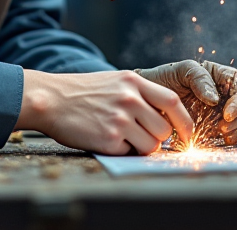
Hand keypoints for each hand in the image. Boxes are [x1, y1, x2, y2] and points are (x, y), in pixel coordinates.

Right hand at [14, 69, 192, 155]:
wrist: (50, 99)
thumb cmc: (81, 93)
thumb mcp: (114, 82)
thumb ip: (139, 95)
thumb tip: (165, 119)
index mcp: (133, 82)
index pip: (173, 102)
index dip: (184, 122)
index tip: (186, 134)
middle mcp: (130, 99)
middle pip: (164, 129)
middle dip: (158, 139)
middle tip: (142, 137)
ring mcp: (120, 119)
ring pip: (151, 145)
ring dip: (142, 148)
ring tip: (122, 138)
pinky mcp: (109, 138)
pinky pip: (130, 153)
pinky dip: (122, 152)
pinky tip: (105, 139)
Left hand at [134, 60, 236, 144]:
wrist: (147, 99)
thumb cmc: (164, 79)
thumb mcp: (181, 70)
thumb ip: (200, 78)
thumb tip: (215, 99)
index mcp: (218, 76)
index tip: (226, 113)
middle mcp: (223, 94)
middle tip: (221, 127)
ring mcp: (219, 112)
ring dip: (234, 130)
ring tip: (218, 133)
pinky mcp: (213, 128)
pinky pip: (228, 135)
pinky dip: (227, 139)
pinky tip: (217, 140)